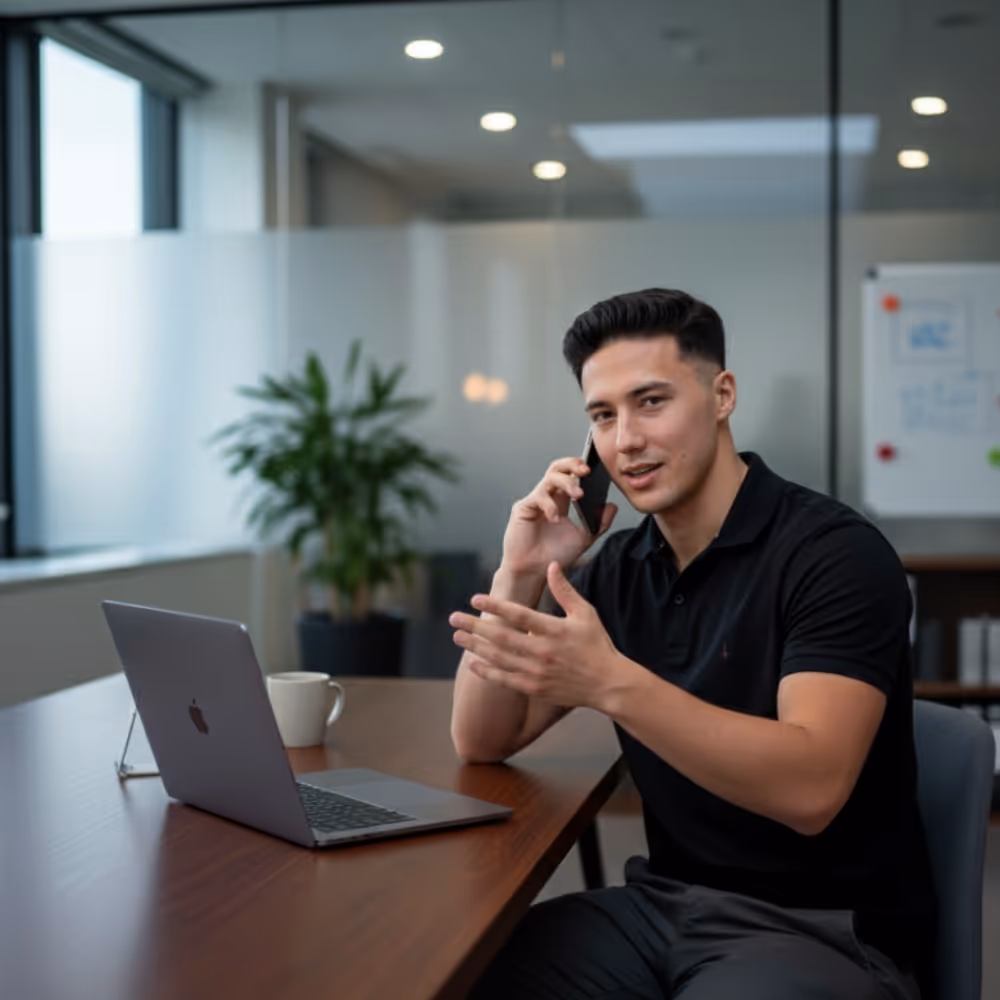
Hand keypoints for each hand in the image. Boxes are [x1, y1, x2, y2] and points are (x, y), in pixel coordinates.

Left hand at [449, 561, 633, 711]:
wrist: (608, 684)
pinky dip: (487, 671)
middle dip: (474, 626)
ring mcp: (537, 672)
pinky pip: (505, 679)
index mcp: (554, 630)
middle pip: (501, 637)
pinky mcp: (534, 688)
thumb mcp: (585, 613)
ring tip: (457, 636)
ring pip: (498, 658)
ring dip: (475, 647)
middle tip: (454, 618)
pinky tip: (472, 662)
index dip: (495, 606)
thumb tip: (551, 565)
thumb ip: (565, 590)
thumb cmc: (597, 645)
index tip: (475, 598)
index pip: (518, 615)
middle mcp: (542, 652)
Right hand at [501, 457, 617, 580]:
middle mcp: (548, 497)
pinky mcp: (523, 508)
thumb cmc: (554, 555)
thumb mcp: (584, 538)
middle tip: (586, 470)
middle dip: (572, 464)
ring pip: (550, 478)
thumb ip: (599, 523)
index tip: (596, 468)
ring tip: (578, 495)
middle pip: (558, 468)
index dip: (581, 467)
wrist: (535, 572)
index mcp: (562, 501)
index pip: (570, 474)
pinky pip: (538, 497)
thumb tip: (613, 506)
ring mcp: (535, 501)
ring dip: (566, 482)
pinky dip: (550, 505)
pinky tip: (556, 518)